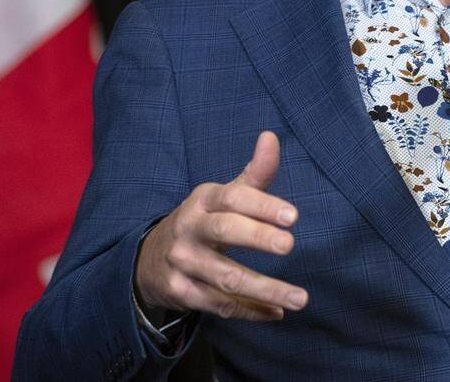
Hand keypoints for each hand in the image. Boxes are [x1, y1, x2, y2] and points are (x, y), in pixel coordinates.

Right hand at [135, 131, 306, 320]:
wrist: (149, 258)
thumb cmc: (203, 221)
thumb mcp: (223, 196)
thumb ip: (254, 174)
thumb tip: (271, 137)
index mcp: (204, 200)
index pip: (234, 198)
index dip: (262, 205)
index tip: (293, 216)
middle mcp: (189, 228)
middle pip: (225, 232)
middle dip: (258, 238)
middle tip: (290, 246)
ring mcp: (182, 262)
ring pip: (226, 278)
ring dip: (265, 289)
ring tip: (300, 298)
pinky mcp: (180, 292)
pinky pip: (219, 305)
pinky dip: (250, 311)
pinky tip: (276, 313)